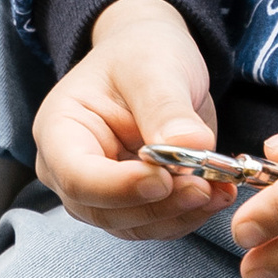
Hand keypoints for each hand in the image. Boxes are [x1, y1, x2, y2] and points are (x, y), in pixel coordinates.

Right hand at [33, 0, 227, 239]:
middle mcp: (69, 168)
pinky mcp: (132, 202)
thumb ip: (166, 108)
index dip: (119, 187)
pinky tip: (217, 192)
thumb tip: (192, 147)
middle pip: (104, 210)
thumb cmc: (142, 53)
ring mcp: (100, 191)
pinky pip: (156, 222)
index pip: (77, 175)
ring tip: (218, 188)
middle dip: (157, 205)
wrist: (153, 60)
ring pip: (133, 224)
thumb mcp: (154, 67)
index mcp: (59, 128)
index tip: (165, 179)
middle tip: (204, 186)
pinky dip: (189, 215)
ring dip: (178, 214)